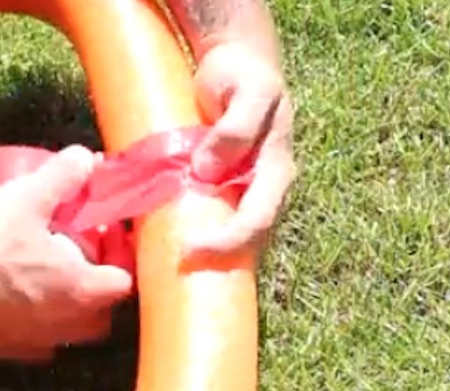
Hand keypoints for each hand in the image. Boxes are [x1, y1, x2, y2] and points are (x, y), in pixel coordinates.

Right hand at [0, 145, 132, 360]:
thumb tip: (86, 157)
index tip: (107, 242)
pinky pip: (28, 346)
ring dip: (65, 314)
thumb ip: (60, 178)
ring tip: (46, 283)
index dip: (121, 262)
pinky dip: (29, 329)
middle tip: (80, 263)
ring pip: (65, 336)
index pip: (124, 284)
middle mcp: (62, 326)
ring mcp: (30, 344)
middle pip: (100, 319)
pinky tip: (11, 305)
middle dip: (97, 295)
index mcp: (79, 290)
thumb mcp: (22, 199)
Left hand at [187, 41, 295, 256]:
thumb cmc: (245, 76)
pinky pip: (216, 219)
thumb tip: (206, 172)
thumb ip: (235, 129)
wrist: (239, 63)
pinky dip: (200, 235)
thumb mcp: (249, 92)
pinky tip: (172, 246)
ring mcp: (248, 191)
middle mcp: (267, 189)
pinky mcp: (227, 188)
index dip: (229, 241)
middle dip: (218, 261)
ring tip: (174, 268)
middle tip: (177, 269)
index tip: (191, 250)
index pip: (258, 220)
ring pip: (234, 235)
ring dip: (210, 255)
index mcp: (277, 171)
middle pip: (250, 240)